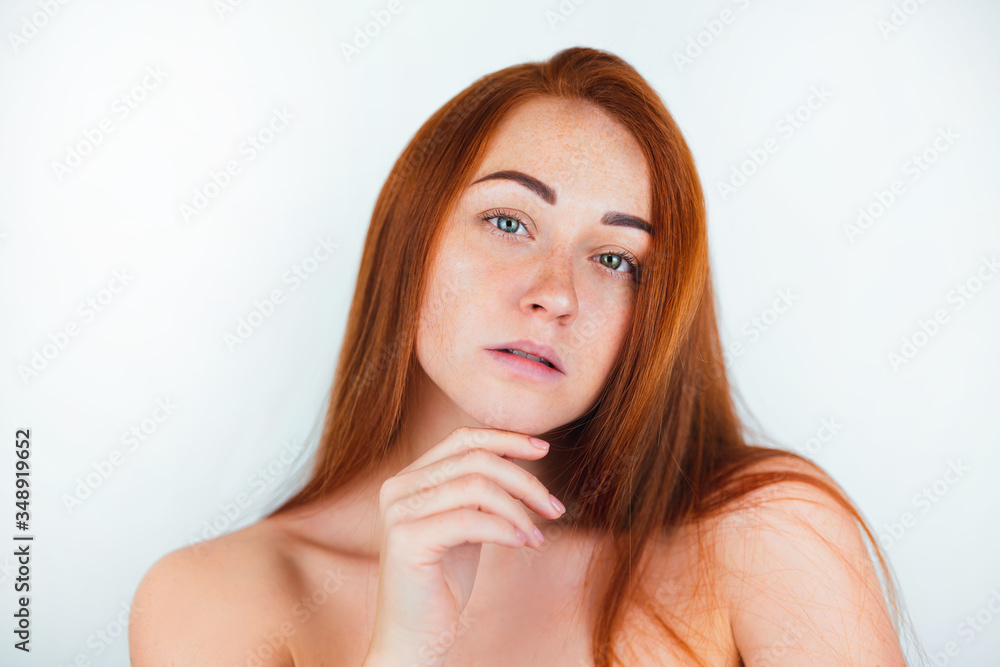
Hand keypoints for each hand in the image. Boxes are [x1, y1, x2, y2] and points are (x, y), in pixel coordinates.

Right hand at [364, 426, 565, 665]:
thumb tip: (516, 452)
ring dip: (519, 509)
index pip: (462, 439)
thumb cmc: (443, 580)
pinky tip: (523, 544)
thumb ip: (479, 489)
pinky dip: (505, 528)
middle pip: (475, 459)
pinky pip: (470, 520)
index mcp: (409, 478)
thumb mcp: (466, 523)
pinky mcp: (406, 540)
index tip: (544, 449)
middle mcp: (397, 488)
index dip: (506, 439)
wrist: (413, 635)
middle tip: (554, 508)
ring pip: (476, 486)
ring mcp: (398, 512)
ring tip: (537, 535)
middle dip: (524, 480)